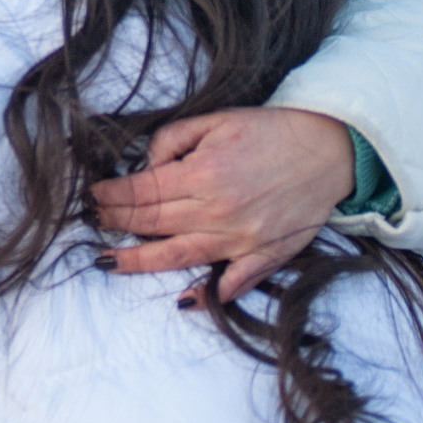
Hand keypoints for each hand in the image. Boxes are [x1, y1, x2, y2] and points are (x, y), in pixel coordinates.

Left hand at [88, 109, 355, 305]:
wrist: (329, 148)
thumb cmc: (270, 132)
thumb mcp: (215, 121)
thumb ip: (172, 140)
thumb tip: (146, 168)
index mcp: (203, 173)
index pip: (142, 191)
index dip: (112, 196)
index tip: (92, 197)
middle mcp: (218, 210)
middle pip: (153, 223)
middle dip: (116, 223)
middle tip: (93, 223)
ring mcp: (242, 238)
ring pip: (179, 256)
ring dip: (139, 262)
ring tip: (109, 263)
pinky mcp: (266, 255)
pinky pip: (233, 282)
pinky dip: (209, 294)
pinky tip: (185, 301)